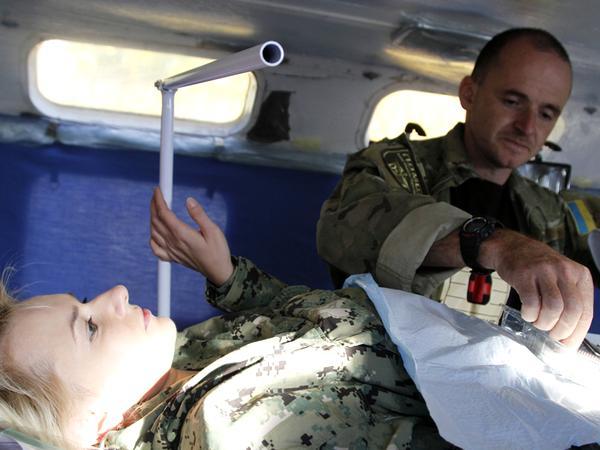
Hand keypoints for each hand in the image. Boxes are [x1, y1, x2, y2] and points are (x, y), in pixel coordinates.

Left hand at [150, 187, 233, 285]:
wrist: (218, 271)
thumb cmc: (218, 251)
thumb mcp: (213, 230)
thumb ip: (199, 215)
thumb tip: (188, 200)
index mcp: (183, 235)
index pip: (164, 214)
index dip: (159, 200)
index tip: (158, 190)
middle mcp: (174, 243)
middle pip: (156, 221)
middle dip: (154, 205)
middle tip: (156, 194)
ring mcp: (172, 251)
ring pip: (154, 232)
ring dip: (152, 218)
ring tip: (156, 207)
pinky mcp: (173, 258)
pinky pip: (156, 248)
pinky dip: (152, 237)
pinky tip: (155, 232)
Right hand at [480, 229, 593, 347]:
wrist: (513, 247)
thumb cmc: (539, 269)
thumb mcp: (561, 278)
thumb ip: (568, 302)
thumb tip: (568, 338)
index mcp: (580, 275)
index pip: (586, 312)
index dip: (576, 334)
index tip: (566, 345)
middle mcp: (565, 271)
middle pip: (571, 311)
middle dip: (561, 330)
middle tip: (550, 335)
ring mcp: (544, 272)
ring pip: (553, 308)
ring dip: (544, 323)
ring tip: (537, 323)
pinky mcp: (524, 275)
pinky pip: (531, 303)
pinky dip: (529, 314)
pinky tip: (527, 313)